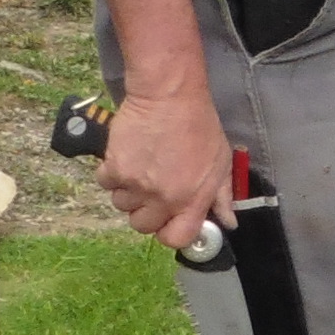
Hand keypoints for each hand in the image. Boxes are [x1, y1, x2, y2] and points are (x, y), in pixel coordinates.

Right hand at [102, 88, 236, 252]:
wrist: (168, 95)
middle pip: (143, 226)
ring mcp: (137, 184)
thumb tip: (228, 221)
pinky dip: (112, 173)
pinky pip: (106, 184)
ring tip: (141, 167)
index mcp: (192, 199)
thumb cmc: (198, 124)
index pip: (176, 239)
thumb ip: (223, 195)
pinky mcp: (115, 168)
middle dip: (146, 211)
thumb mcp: (222, 161)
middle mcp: (163, 197)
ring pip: (122, 206)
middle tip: (152, 189)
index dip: (170, 232)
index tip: (168, 221)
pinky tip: (127, 156)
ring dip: (128, 192)